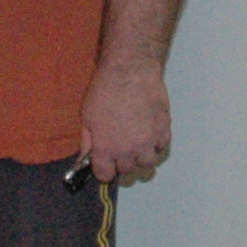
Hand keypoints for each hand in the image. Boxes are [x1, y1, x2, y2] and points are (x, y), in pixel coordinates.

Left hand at [79, 60, 170, 185]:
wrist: (130, 71)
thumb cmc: (104, 90)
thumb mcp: (87, 116)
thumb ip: (87, 142)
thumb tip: (82, 161)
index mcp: (106, 148)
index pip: (106, 175)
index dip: (104, 171)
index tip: (104, 163)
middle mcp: (128, 150)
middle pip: (128, 170)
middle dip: (122, 162)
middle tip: (120, 149)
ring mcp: (148, 141)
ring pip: (148, 164)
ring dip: (142, 157)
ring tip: (138, 144)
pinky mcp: (164, 129)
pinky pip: (162, 147)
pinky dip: (157, 144)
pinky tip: (150, 134)